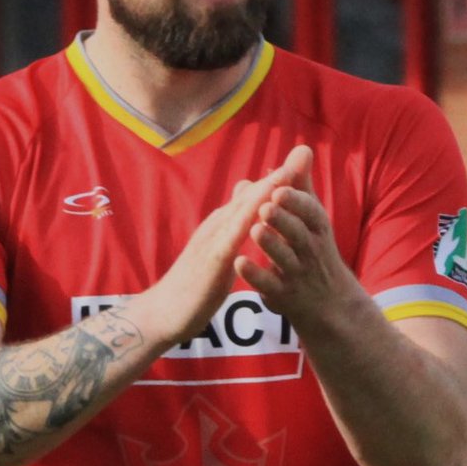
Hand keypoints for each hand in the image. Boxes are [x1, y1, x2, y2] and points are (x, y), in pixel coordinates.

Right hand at [142, 157, 298, 347]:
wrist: (162, 312)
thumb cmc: (192, 284)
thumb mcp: (216, 252)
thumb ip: (230, 231)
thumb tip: (243, 211)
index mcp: (221, 225)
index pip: (252, 197)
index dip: (277, 179)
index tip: (301, 160)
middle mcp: (217, 227)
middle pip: (251, 196)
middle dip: (278, 176)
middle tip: (303, 153)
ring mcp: (212, 241)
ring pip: (242, 212)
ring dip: (265, 192)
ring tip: (288, 174)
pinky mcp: (210, 262)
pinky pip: (230, 241)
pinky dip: (245, 226)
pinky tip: (261, 216)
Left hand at [235, 145, 359, 329]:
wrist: (330, 303)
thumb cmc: (314, 249)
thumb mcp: (313, 219)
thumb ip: (302, 185)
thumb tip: (301, 149)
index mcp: (317, 230)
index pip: (312, 213)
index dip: (297, 202)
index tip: (280, 189)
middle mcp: (310, 251)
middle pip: (298, 235)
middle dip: (283, 220)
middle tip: (265, 206)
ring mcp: (297, 274)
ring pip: (284, 260)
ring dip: (270, 245)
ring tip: (255, 229)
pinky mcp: (283, 295)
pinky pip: (270, 286)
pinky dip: (255, 275)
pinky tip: (239, 263)